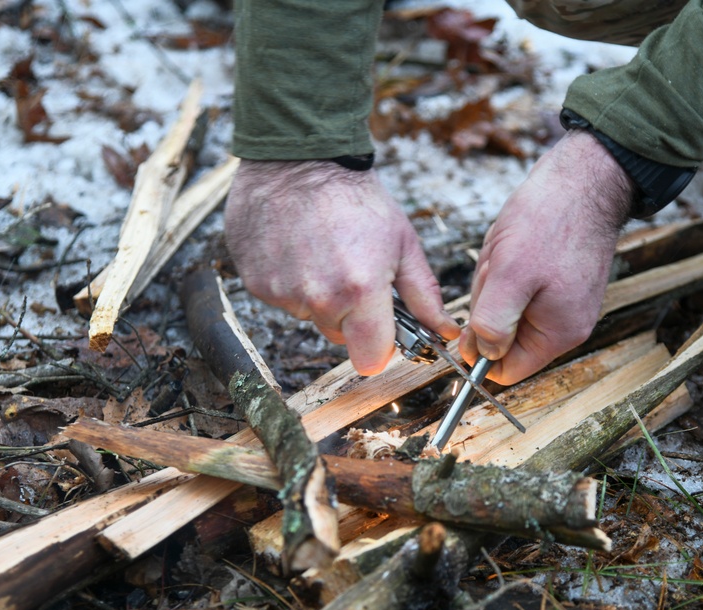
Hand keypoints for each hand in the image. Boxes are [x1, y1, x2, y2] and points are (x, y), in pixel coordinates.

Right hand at [224, 159, 458, 375]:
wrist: (297, 157)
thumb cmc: (354, 196)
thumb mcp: (402, 243)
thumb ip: (423, 295)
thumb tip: (445, 332)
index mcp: (360, 291)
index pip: (370, 359)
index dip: (379, 346)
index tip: (381, 329)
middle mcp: (317, 298)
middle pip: (339, 337)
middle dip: (350, 315)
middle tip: (352, 270)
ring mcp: (282, 292)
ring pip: (310, 316)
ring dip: (318, 296)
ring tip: (323, 253)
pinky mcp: (256, 283)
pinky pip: (281, 299)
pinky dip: (291, 282)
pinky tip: (298, 249)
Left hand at [459, 130, 634, 384]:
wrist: (584, 178)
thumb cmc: (550, 220)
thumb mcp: (509, 275)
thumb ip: (493, 323)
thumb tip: (482, 357)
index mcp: (557, 334)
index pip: (506, 371)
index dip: (479, 350)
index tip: (472, 316)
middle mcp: (566, 325)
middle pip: (504, 339)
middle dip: (489, 308)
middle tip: (498, 271)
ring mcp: (565, 303)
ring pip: (508, 311)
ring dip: (496, 285)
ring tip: (509, 254)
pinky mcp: (560, 282)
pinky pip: (519, 290)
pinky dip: (508, 271)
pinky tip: (517, 247)